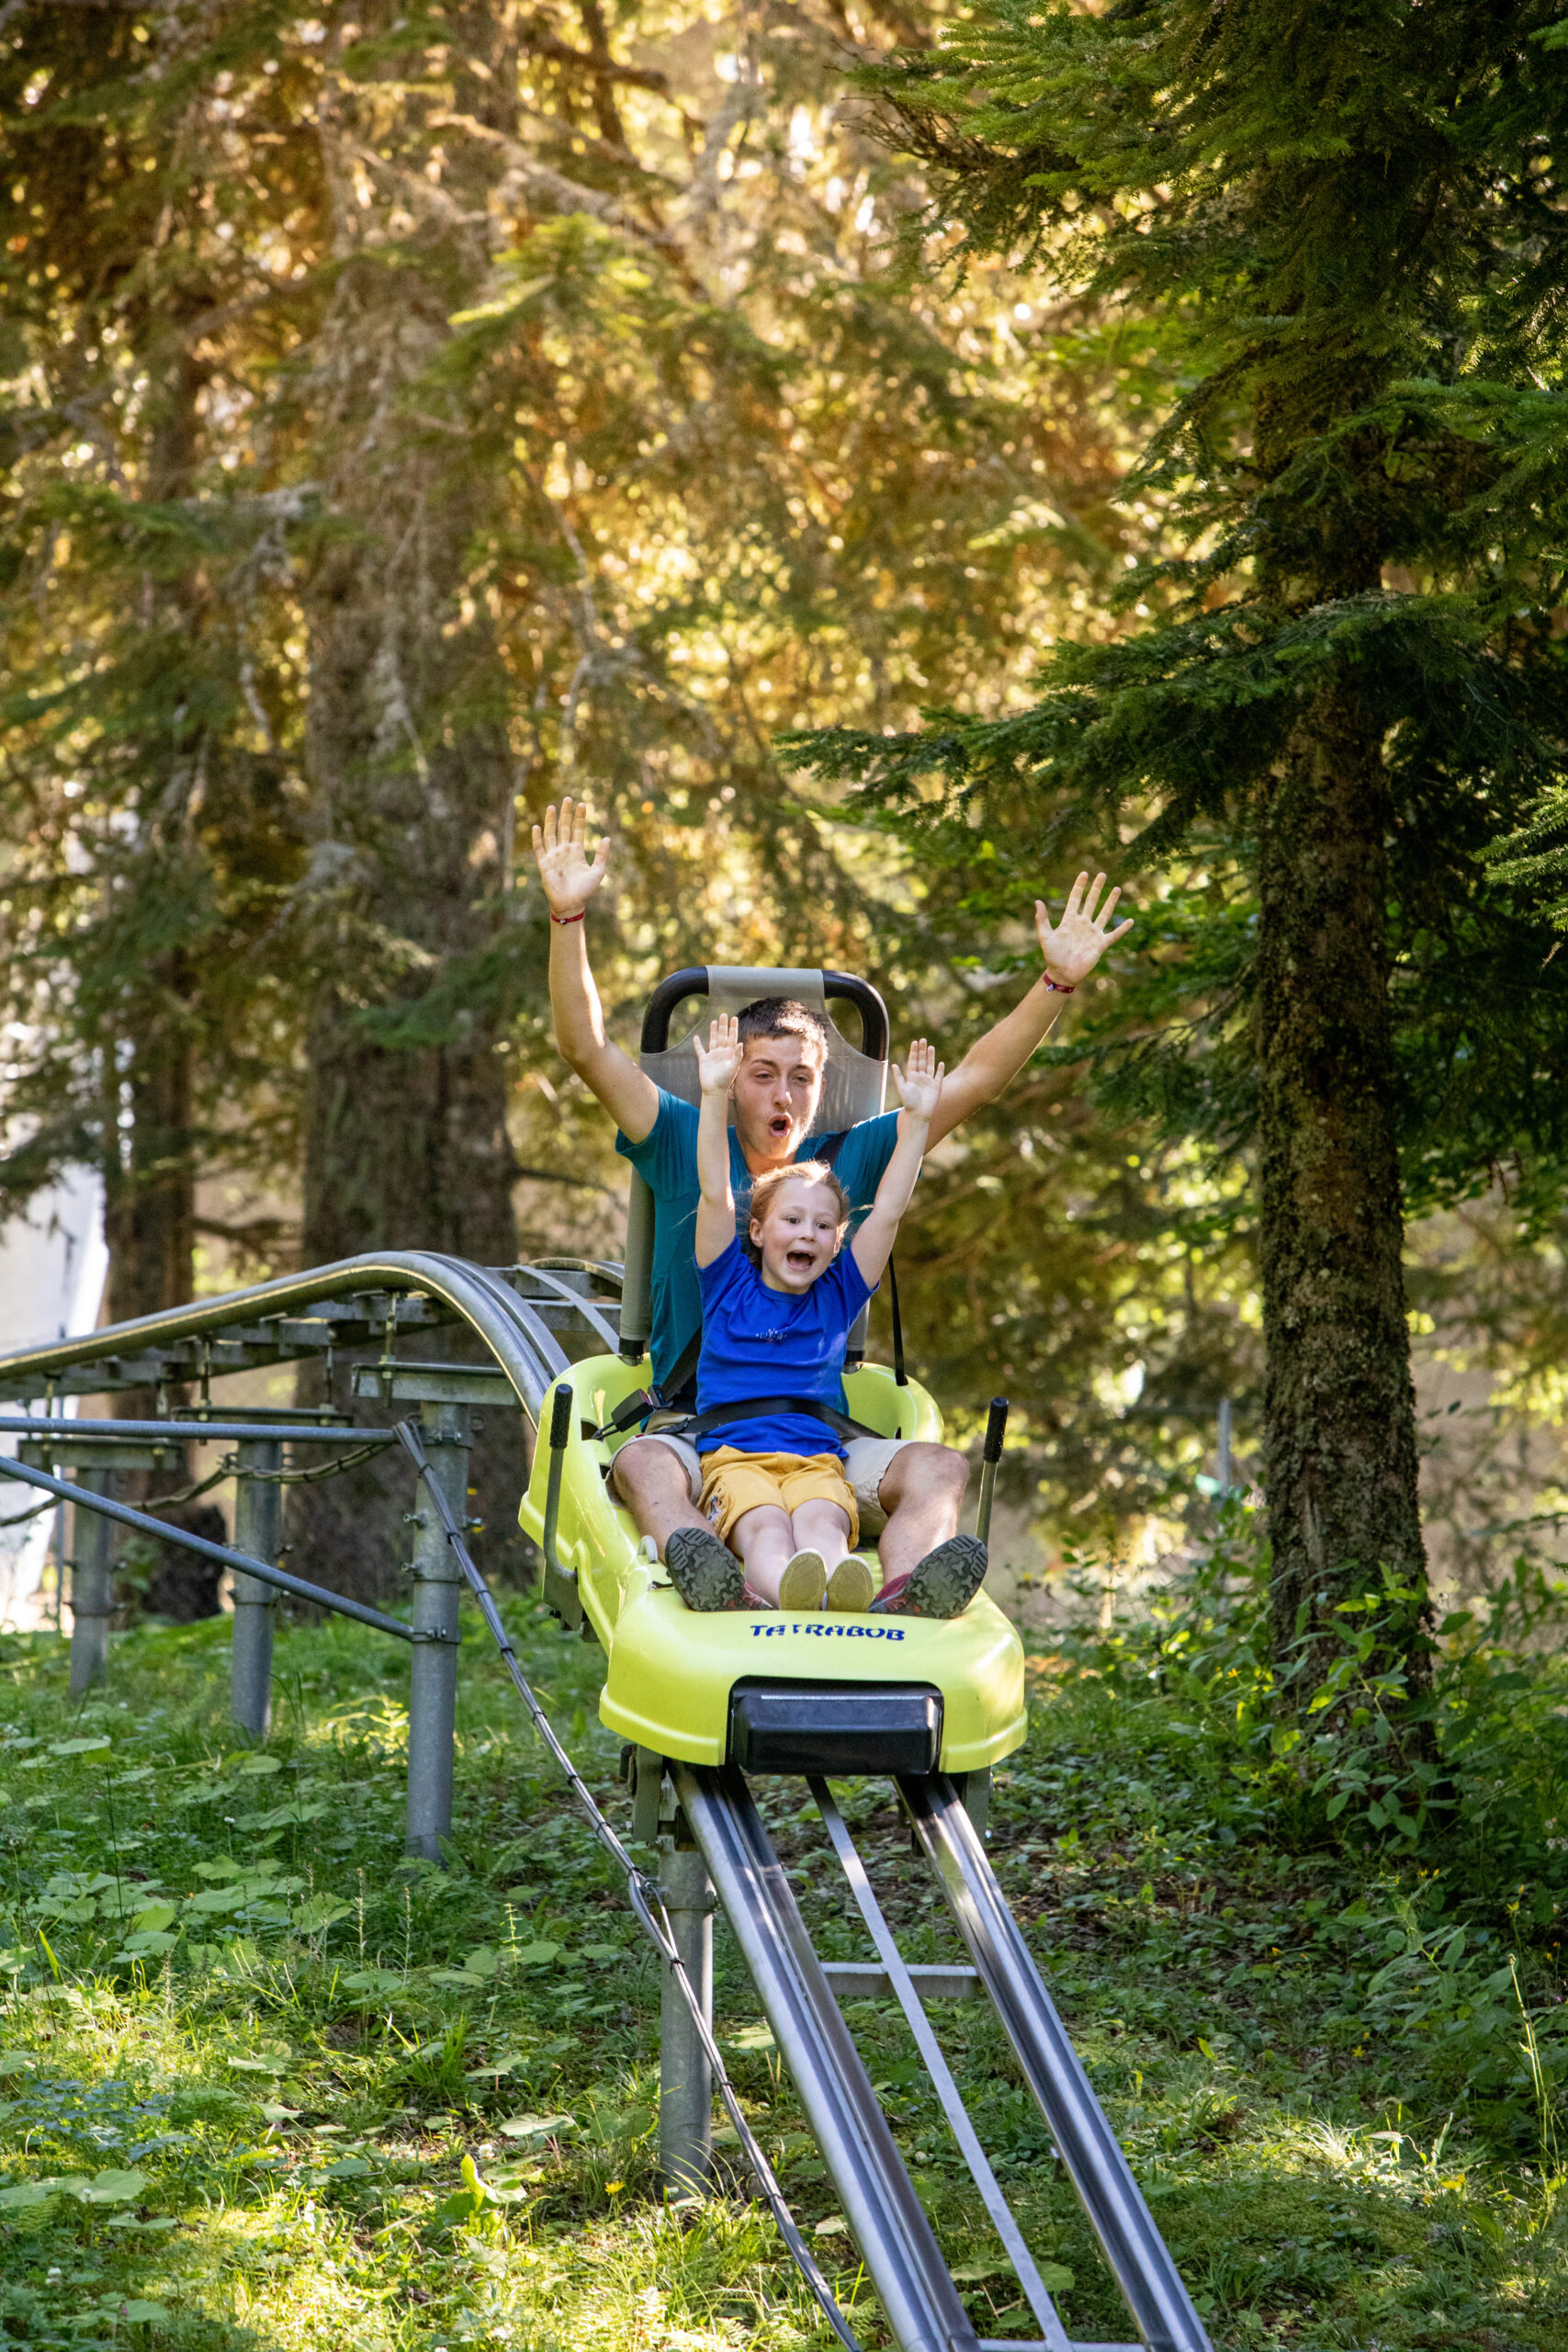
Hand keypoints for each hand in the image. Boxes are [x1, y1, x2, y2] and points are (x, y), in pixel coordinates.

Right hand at [531, 796, 609, 917]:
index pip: (578, 830)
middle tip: (568, 799)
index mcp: (577, 851)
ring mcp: (554, 856)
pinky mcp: (544, 864)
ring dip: (551, 820)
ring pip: (551, 833)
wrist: (571, 904)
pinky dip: (537, 838)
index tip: (582, 805)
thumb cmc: (585, 890)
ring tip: (552, 807)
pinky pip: (539, 848)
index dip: (580, 818)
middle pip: (564, 827)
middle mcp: (564, 850)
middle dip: (566, 813)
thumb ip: (602, 855)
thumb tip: (607, 838)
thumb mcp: (598, 871)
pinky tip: (537, 826)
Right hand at [695, 1014, 743, 1096]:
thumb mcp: (734, 1067)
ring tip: (714, 1021)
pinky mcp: (704, 1060)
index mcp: (730, 1054)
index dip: (733, 1028)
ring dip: (713, 1031)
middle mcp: (722, 1053)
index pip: (732, 1038)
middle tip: (724, 1015)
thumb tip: (740, 1043)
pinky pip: (700, 1050)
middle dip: (723, 1026)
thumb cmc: (725, 1080)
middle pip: (723, 1036)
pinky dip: (697, 1044)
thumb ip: (737, 1055)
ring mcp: (713, 1056)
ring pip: (713, 1040)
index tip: (734, 1018)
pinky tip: (696, 1037)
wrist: (714, 1090)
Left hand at [891, 1037, 944, 1124]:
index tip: (915, 1042)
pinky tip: (940, 1063)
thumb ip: (898, 1077)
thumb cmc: (909, 1103)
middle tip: (923, 1040)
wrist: (918, 1114)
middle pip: (921, 1061)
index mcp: (911, 1077)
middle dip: (922, 1050)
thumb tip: (893, 1064)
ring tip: (930, 1047)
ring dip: (930, 1057)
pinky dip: (940, 1069)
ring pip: (930, 1066)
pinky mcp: (937, 1087)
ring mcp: (929, 1081)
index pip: (913, 1061)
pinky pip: (939, 1076)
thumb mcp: (902, 1089)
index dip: (914, 1052)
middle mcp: (920, 1077)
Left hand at [1035, 872, 1133, 986]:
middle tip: (1102, 875)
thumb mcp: (1045, 936)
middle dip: (1097, 888)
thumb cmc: (1052, 957)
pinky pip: (1114, 934)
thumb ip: (1042, 919)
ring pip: (1104, 913)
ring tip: (1117, 889)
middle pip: (1091, 902)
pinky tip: (1131, 921)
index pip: (1075, 899)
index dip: (1079, 886)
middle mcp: (1083, 924)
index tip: (1084, 874)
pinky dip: (1123, 929)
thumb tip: (1037, 901)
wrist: (1062, 973)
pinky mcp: (1100, 944)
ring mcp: (1093, 933)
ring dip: (1111, 902)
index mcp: (1069, 920)